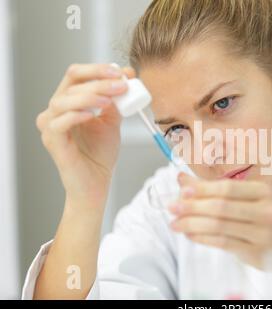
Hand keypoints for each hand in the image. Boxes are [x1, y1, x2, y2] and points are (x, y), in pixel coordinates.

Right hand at [36, 64, 135, 209]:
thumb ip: (117, 100)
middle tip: (121, 84)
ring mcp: (51, 126)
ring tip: (110, 100)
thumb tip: (127, 75)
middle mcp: (55, 110)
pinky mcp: (52, 141)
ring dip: (89, 96)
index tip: (122, 73)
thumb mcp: (112, 121)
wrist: (97, 182)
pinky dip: (76, 115)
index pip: (77, 75)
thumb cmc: (100, 154)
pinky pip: (59, 123)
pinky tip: (93, 115)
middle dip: (98, 80)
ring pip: (63, 100)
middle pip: (71, 83)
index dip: (98, 70)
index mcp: (69, 102)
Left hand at [168, 172, 271, 279]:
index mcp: (263, 192)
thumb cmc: (271, 216)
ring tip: (175, 223)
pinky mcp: (255, 253)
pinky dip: (203, 238)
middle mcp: (265, 212)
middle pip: (221, 207)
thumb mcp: (252, 197)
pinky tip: (190, 234)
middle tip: (172, 206)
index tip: (182, 189)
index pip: (228, 188)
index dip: (203, 188)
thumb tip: (183, 179)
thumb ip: (217, 189)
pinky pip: (222, 244)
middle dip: (192, 207)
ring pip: (219, 227)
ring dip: (192, 224)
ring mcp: (261, 234)